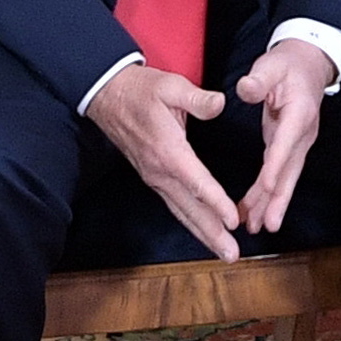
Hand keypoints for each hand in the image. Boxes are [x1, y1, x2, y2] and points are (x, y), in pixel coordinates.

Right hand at [85, 63, 239, 260]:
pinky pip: (175, 205)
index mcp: (168, 151)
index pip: (196, 183)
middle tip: (232, 254)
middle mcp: (160, 171)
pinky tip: (204, 230)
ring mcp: (154, 177)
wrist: (108, 94)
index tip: (233, 220)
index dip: (216, 202)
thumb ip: (197, 99)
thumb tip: (220, 104)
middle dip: (212, 233)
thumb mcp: (171, 86)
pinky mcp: (153, 177)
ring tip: (224, 252)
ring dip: (203, 233)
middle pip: (189, 209)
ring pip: (182, 212)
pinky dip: (191, 221)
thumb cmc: (141, 89)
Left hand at [232, 39, 336, 236]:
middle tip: (269, 224)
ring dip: (272, 203)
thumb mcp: (271, 64)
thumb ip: (259, 78)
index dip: (277, 163)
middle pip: (291, 170)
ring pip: (286, 178)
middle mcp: (302, 134)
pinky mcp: (289, 148)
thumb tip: (245, 89)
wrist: (308, 64)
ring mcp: (297, 143)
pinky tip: (254, 212)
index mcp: (300, 112)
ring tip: (257, 227)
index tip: (267, 185)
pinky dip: (267, 194)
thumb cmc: (287, 64)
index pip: (287, 141)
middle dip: (279, 199)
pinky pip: (279, 175)